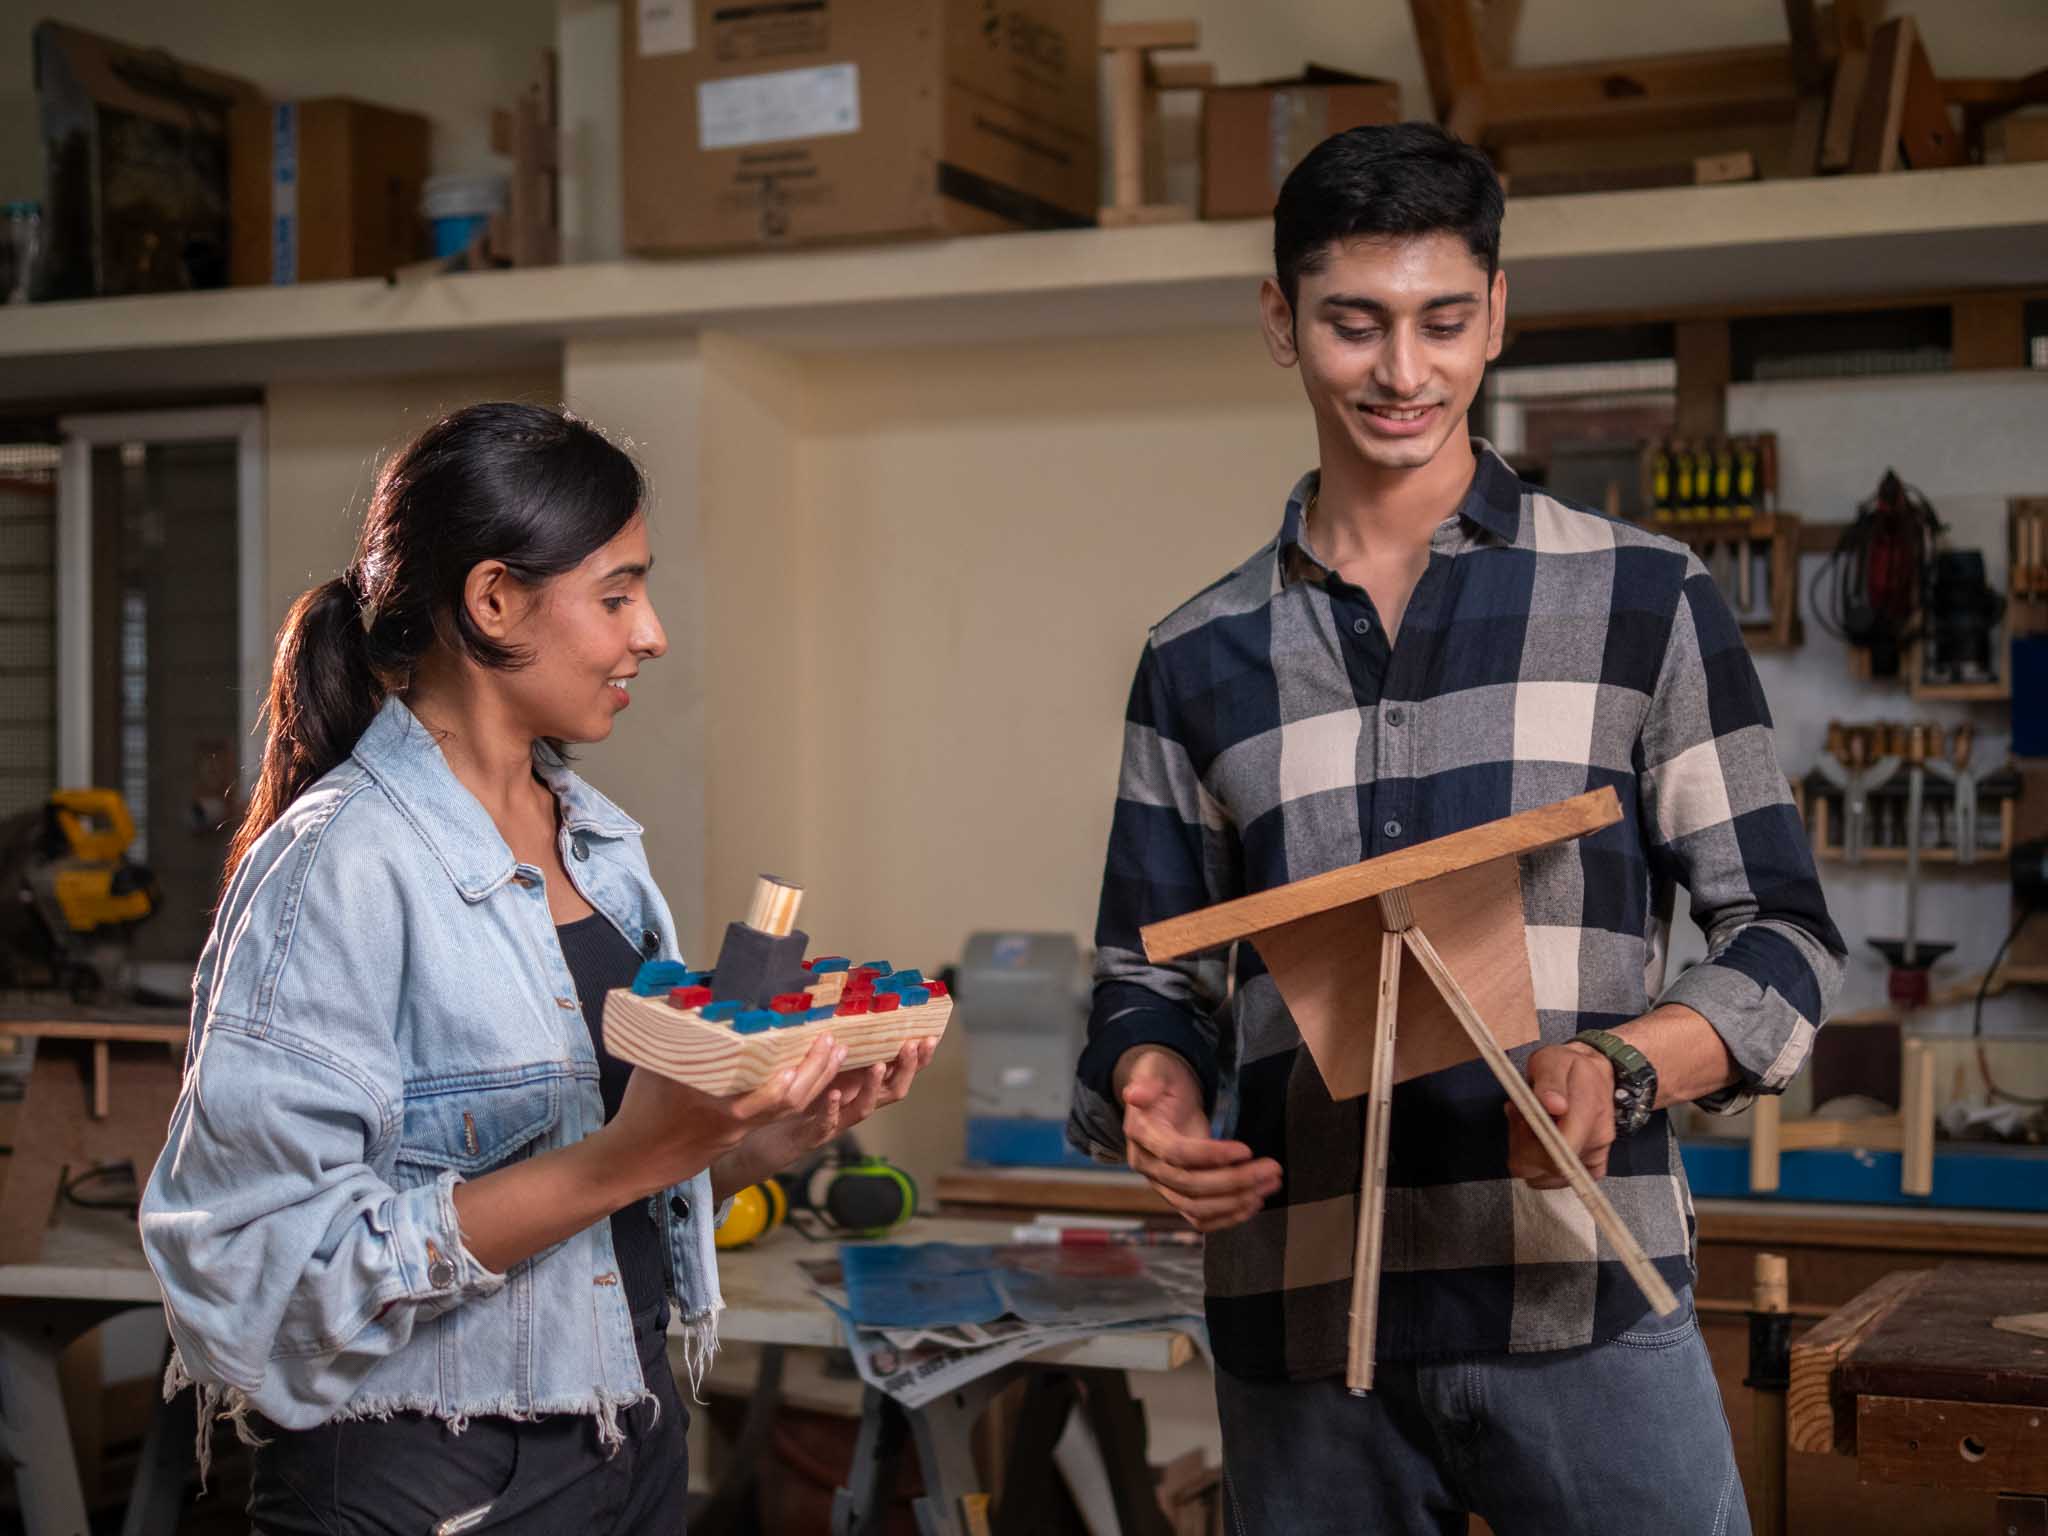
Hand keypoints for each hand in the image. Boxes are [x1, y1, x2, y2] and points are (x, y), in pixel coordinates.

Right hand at [603, 1033, 845, 1203]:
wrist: (636, 1161)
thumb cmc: (642, 1111)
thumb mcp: (653, 1067)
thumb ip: (679, 1035)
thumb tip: (691, 998)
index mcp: (717, 1102)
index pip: (765, 1087)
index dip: (792, 1071)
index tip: (809, 1042)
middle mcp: (737, 1117)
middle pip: (788, 1097)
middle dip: (816, 1070)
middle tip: (832, 1041)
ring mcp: (742, 1129)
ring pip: (788, 1107)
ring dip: (815, 1080)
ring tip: (833, 1052)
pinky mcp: (741, 1135)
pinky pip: (777, 1113)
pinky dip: (797, 1091)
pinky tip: (806, 1070)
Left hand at [718, 1039, 935, 1196]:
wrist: (760, 1145)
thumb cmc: (790, 1105)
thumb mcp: (816, 1072)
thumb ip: (831, 1051)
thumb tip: (842, 1013)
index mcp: (856, 1089)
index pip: (895, 1073)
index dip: (915, 1060)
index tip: (929, 1037)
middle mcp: (851, 1107)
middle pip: (891, 1091)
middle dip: (906, 1069)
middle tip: (914, 1046)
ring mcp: (833, 1123)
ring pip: (863, 1108)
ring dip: (872, 1086)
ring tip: (876, 1065)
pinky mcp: (809, 1137)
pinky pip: (825, 1125)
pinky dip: (831, 1109)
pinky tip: (833, 1094)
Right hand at [1116, 1045, 1279, 1232]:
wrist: (1163, 1098)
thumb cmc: (1165, 1081)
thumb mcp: (1157, 1070)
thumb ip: (1149, 1081)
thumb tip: (1135, 1094)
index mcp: (1142, 1135)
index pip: (1177, 1154)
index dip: (1212, 1155)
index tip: (1246, 1150)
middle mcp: (1148, 1166)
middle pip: (1190, 1186)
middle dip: (1235, 1181)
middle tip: (1272, 1169)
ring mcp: (1161, 1185)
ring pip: (1196, 1207)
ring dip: (1236, 1201)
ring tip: (1269, 1185)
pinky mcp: (1177, 1195)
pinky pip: (1199, 1217)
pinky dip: (1226, 1217)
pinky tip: (1253, 1204)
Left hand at [1506, 1043, 1615, 1188]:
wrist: (1594, 1073)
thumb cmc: (1568, 1065)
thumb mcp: (1552, 1060)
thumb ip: (1550, 1081)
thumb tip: (1554, 1106)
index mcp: (1588, 1113)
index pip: (1559, 1154)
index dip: (1529, 1147)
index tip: (1520, 1122)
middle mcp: (1597, 1141)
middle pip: (1548, 1170)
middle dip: (1523, 1149)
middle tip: (1520, 1120)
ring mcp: (1596, 1156)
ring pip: (1549, 1177)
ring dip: (1529, 1155)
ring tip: (1530, 1126)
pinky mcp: (1593, 1165)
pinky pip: (1559, 1180)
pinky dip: (1542, 1165)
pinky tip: (1538, 1141)